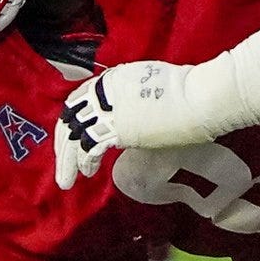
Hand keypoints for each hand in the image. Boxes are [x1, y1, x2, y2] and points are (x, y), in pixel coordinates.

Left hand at [54, 61, 213, 187]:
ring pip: (75, 135)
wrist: (197, 98)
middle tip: (62, 164)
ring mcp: (109, 110)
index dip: (74, 120)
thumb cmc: (188, 93)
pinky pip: (89, 148)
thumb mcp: (152, 89)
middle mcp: (105, 91)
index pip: (80, 99)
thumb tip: (128, 122)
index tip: (72, 136)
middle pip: (71, 117)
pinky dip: (84, 162)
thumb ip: (133, 100)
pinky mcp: (116, 129)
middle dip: (64, 142)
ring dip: (68, 160)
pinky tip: (87, 173)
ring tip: (66, 181)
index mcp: (112, 79)